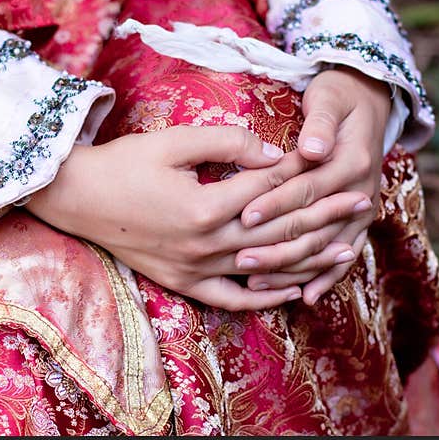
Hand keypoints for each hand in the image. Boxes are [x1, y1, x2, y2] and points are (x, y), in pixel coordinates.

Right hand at [27, 125, 368, 310]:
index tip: (336, 163)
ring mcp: (194, 270)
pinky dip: (265, 297)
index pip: (270, 191)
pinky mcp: (183, 282)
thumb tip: (272, 152)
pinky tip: (293, 290)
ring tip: (347, 247)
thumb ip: (226, 142)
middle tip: (362, 201)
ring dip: (309, 259)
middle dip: (324, 216)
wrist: (76, 198)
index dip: (305, 175)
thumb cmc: (124, 163)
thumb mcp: (173, 141)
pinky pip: (231, 298)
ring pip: (264, 270)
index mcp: (204, 207)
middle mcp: (205, 245)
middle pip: (279, 233)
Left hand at [238, 68, 392, 305]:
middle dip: (276, 246)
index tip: (244, 215)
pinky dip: (326, 278)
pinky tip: (304, 297)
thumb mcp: (328, 99)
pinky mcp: (357, 220)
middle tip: (240, 261)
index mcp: (351, 161)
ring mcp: (361, 210)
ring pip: (327, 249)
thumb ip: (319, 124)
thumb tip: (311, 150)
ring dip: (293, 268)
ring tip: (257, 283)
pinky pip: (343, 256)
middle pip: (314, 227)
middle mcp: (361, 191)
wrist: (369, 101)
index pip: (307, 188)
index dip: (275, 203)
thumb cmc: (337, 98)